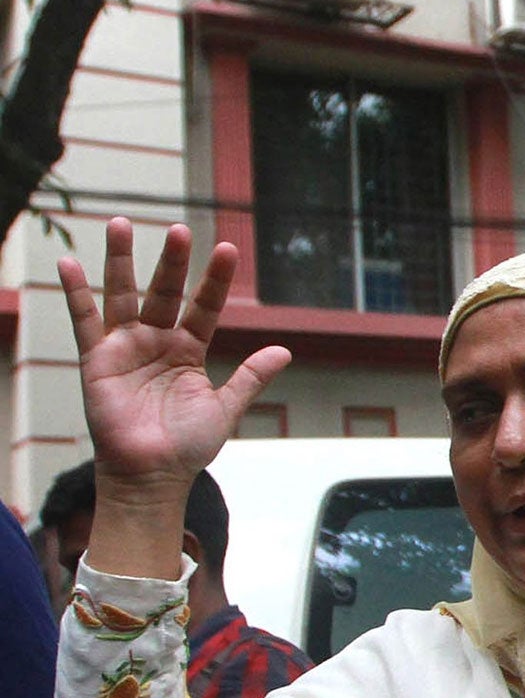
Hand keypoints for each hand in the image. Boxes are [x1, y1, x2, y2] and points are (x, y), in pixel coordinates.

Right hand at [57, 219, 289, 498]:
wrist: (154, 475)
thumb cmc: (187, 445)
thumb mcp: (225, 406)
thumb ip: (251, 377)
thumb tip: (284, 350)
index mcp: (188, 350)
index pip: (206, 306)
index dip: (216, 280)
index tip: (228, 250)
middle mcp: (157, 342)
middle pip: (164, 292)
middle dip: (172, 261)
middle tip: (180, 229)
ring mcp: (126, 348)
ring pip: (123, 295)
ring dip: (120, 260)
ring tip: (121, 223)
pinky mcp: (98, 361)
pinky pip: (84, 321)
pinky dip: (75, 293)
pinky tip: (67, 265)